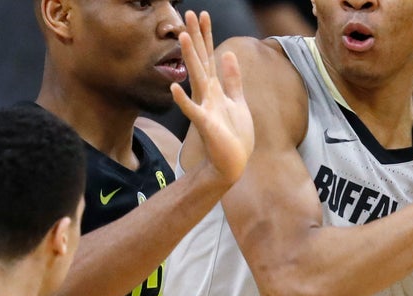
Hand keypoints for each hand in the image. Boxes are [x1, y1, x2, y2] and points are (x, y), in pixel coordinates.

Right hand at [172, 11, 254, 186]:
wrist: (232, 163)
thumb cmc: (234, 135)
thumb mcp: (237, 101)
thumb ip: (232, 79)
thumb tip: (228, 54)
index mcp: (215, 89)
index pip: (209, 56)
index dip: (206, 35)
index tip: (202, 14)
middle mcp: (207, 95)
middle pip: (200, 60)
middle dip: (195, 37)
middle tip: (188, 13)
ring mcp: (204, 108)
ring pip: (196, 78)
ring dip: (189, 57)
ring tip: (183, 37)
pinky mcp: (205, 124)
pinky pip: (193, 110)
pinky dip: (183, 100)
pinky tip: (174, 87)